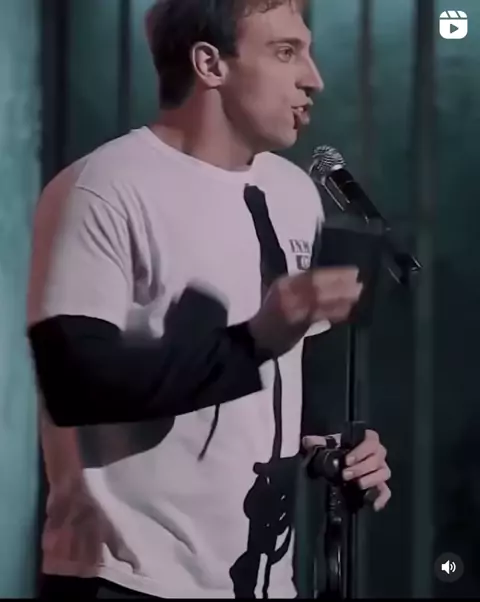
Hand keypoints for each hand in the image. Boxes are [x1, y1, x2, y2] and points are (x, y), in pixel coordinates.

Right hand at [248, 267, 362, 356]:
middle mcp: (288, 290)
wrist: (256, 339)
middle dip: (340, 282)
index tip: (353, 271)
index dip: (335, 272)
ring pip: (319, 297)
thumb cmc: (273, 318)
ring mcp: (291, 306)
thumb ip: (305, 289)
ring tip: (357, 294)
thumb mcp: (286, 295)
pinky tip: (347, 310)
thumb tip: (334, 284)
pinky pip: (318, 315)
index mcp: (286, 282)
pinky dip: (334, 312)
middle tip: (359, 282)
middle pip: (318, 283)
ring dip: (340, 295)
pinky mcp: (295, 322)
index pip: (313, 274)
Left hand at [302, 429, 390, 511]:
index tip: (347, 460)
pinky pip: (386, 491)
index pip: (371, 440)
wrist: (338, 464)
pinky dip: (382, 498)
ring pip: (383, 473)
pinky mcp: (380, 485)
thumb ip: (316, 442)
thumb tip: (308, 441)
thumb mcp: (325, 444)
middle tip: (345, 474)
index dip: (361, 450)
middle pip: (377, 458)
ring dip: (370, 479)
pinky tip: (373, 504)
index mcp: (365, 440)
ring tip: (356, 485)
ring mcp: (380, 469)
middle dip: (361, 467)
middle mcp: (376, 453)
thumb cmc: (335, 450)